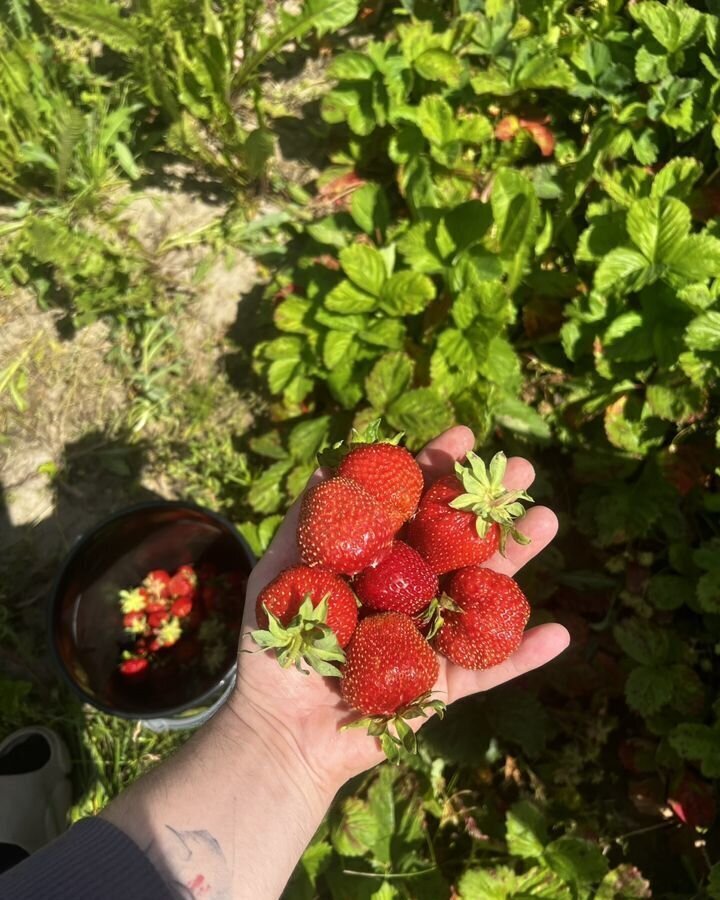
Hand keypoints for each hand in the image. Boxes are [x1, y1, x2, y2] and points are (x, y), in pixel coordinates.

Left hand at [230, 426, 568, 795]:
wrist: (281, 733)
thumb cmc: (272, 654)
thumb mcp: (275, 581)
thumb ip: (302, 529)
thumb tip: (324, 468)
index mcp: (377, 564)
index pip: (413, 508)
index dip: (438, 472)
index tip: (465, 437)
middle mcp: (413, 592)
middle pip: (460, 540)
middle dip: (490, 503)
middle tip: (522, 468)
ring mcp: (433, 635)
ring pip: (484, 591)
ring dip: (520, 558)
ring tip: (548, 519)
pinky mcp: (445, 684)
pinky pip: (489, 670)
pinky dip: (524, 655)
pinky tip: (561, 633)